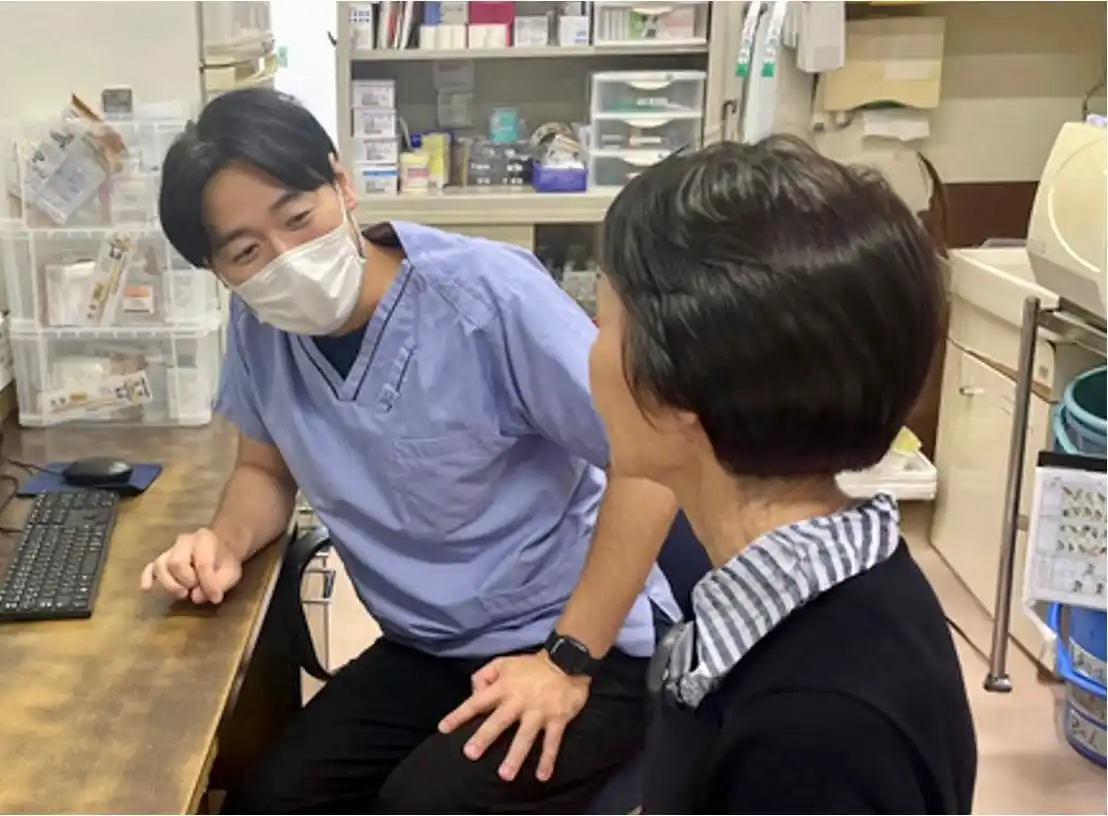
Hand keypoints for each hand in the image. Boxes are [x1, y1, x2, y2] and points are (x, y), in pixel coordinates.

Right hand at [139, 527, 242, 603]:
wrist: (220, 547)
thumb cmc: (225, 561)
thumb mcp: (232, 572)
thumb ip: (219, 583)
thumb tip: (196, 597)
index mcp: (205, 539)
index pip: (202, 563)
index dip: (208, 583)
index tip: (216, 598)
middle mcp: (184, 541)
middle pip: (176, 562)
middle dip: (186, 580)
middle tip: (197, 588)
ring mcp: (171, 550)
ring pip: (160, 565)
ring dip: (170, 583)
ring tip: (183, 593)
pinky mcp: (162, 559)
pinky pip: (150, 567)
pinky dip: (147, 577)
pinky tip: (146, 588)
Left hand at [439, 652, 589, 782]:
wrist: (566, 661)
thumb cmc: (530, 666)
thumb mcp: (503, 662)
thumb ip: (484, 675)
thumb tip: (474, 693)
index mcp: (504, 687)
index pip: (477, 702)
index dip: (460, 714)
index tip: (444, 729)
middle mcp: (518, 701)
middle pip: (499, 721)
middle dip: (484, 737)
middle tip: (470, 754)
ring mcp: (538, 711)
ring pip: (525, 736)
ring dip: (515, 756)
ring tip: (505, 775)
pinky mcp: (557, 718)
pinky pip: (552, 742)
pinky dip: (548, 759)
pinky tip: (542, 776)